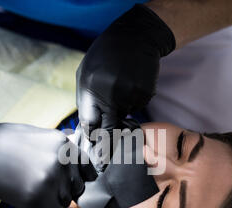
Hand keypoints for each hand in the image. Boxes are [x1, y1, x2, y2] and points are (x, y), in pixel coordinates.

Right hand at [0, 105, 96, 207]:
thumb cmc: (2, 142)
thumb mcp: (38, 136)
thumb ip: (58, 149)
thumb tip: (74, 155)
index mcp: (64, 144)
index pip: (86, 169)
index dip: (75, 179)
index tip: (65, 184)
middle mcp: (63, 160)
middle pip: (77, 188)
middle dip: (61, 191)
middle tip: (40, 189)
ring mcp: (52, 178)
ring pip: (66, 202)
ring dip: (51, 203)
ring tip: (30, 194)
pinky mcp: (38, 197)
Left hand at [76, 4, 174, 138]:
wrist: (137, 37)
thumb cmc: (105, 56)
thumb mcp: (85, 74)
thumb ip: (85, 101)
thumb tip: (87, 128)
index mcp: (91, 89)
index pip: (90, 126)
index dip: (92, 138)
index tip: (95, 146)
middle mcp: (111, 94)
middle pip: (109, 130)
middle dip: (108, 137)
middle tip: (108, 139)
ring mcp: (130, 95)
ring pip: (125, 117)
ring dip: (122, 110)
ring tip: (120, 86)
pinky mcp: (146, 94)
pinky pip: (137, 107)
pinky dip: (134, 101)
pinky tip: (131, 83)